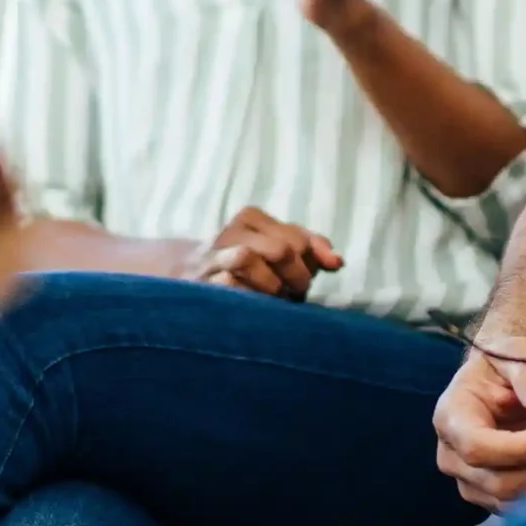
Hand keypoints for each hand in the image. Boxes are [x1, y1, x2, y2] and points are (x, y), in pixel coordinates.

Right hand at [183, 205, 343, 299]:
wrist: (187, 277)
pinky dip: (246, 297)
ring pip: (246, 258)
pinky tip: (253, 307)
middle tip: (295, 294)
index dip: (310, 263)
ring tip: (275, 300)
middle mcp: (230, 233)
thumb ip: (312, 249)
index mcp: (251, 218)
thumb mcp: (280, 249)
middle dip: (296, 277)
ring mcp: (211, 259)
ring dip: (269, 286)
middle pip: (279, 248)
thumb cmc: (249, 266)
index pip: (297, 238)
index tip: (305, 280)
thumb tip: (338, 262)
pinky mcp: (199, 284)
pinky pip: (225, 284)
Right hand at [432, 335, 525, 510]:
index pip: (477, 447)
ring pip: (512, 501)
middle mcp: (452, 456)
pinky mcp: (491, 498)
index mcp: (451, 417)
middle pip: (497, 481)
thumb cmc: (506, 367)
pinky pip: (522, 509)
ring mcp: (470, 482)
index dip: (518, 449)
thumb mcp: (517, 353)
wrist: (502, 385)